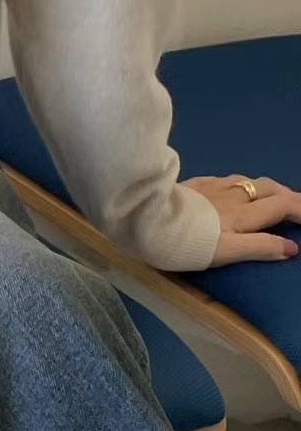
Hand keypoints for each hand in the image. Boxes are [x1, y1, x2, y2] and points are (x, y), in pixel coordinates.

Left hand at [182, 174, 300, 264]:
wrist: (145, 217)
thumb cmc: (186, 242)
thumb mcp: (226, 251)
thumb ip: (259, 247)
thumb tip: (292, 247)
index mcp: (243, 214)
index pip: (281, 205)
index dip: (300, 208)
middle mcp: (232, 195)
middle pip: (268, 188)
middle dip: (287, 194)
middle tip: (297, 204)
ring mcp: (212, 186)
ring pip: (247, 181)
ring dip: (265, 187)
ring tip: (271, 196)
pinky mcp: (194, 183)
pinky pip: (226, 179)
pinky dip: (241, 183)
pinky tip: (233, 188)